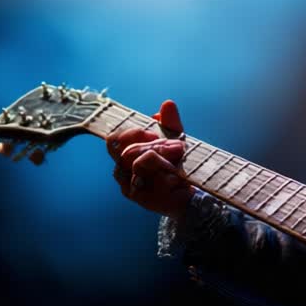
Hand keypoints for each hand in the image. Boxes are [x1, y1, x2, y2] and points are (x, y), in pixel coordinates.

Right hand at [107, 99, 192, 218]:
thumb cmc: (177, 167)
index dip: (132, 133)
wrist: (191, 195)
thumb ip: (170, 124)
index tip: (153, 132)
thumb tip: (166, 104)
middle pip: (128, 151)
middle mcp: (123, 174)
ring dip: (164, 156)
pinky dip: (171, 174)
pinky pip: (157, 180)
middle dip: (156, 144)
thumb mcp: (175, 140)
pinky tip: (179, 176)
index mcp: (124, 157)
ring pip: (140, 162)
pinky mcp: (147, 201)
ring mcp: (133, 189)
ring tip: (179, 156)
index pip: (113, 141)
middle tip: (177, 146)